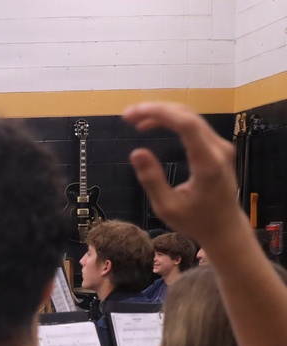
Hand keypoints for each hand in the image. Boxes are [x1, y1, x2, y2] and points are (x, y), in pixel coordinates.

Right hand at [123, 102, 245, 245]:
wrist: (225, 227)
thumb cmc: (195, 221)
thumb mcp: (167, 207)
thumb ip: (152, 180)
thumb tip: (136, 152)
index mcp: (208, 164)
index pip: (187, 126)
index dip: (159, 114)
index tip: (133, 114)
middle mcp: (218, 149)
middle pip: (188, 115)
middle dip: (156, 110)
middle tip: (127, 115)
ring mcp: (220, 146)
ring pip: (190, 117)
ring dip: (162, 114)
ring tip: (135, 120)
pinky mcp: (217, 148)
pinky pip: (193, 126)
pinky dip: (171, 121)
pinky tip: (151, 125)